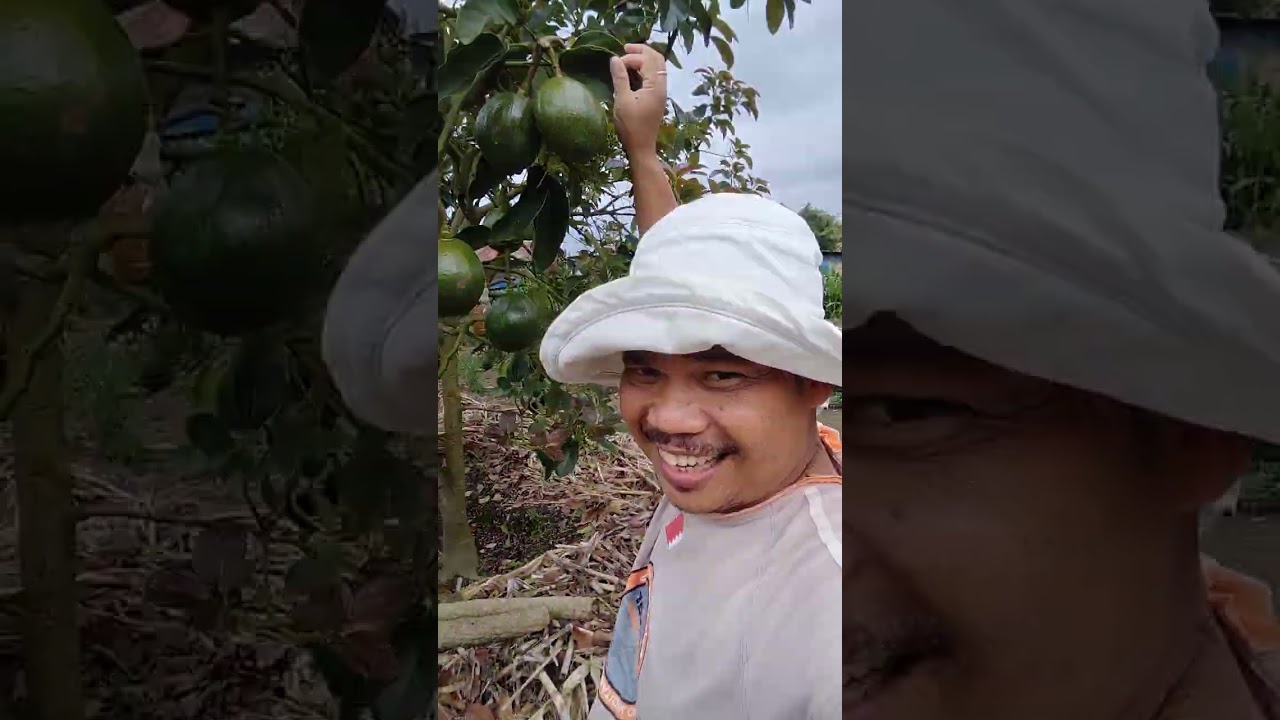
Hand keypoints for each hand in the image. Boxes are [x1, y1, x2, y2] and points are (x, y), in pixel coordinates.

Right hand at [609, 43, 667, 158]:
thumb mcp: (622, 101)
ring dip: (643, 59)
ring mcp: (661, 92)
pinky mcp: (657, 97)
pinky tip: (632, 71)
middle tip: (624, 48)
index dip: (631, 58)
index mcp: (656, 86)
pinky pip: (654, 76)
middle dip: (641, 51)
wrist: (641, 148)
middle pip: (657, 59)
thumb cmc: (631, 127)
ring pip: (657, 67)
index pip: (647, 60)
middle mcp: (662, 87)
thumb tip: (614, 59)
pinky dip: (644, 69)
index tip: (616, 64)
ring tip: (627, 57)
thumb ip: (620, 78)